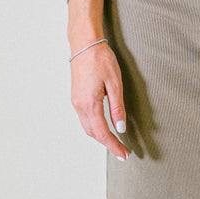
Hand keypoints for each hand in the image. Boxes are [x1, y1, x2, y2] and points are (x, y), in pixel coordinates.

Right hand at [70, 40, 130, 160]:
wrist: (84, 44)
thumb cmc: (100, 59)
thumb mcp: (115, 83)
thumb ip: (117, 108)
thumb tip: (120, 128)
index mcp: (90, 104)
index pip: (102, 132)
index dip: (114, 145)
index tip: (124, 154)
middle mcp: (79, 106)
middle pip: (93, 133)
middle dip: (108, 144)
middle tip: (122, 151)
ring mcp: (76, 102)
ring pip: (87, 127)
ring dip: (100, 137)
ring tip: (115, 142)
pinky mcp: (76, 97)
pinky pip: (85, 119)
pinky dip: (94, 127)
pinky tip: (104, 127)